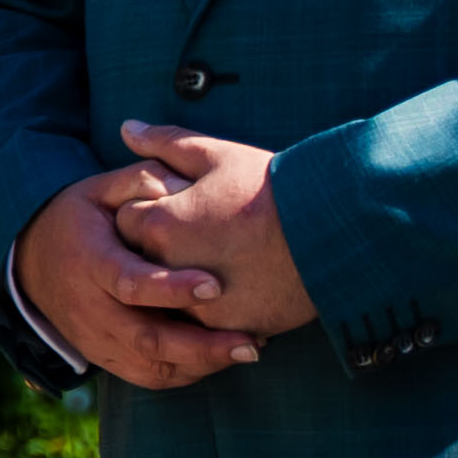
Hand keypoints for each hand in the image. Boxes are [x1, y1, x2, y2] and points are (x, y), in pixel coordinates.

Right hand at [19, 168, 262, 389]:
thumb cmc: (79, 220)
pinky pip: (148, 377)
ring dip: (201, 364)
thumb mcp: (99, 189)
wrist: (31, 263)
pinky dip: (186, 373)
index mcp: (90, 262)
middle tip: (249, 343)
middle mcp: (90, 308)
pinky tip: (220, 360)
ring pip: (150, 366)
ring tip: (247, 351)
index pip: (129, 283)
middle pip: (145, 338)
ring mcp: (95, 339)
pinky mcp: (104, 357)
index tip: (215, 284)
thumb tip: (182, 186)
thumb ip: (140, 181)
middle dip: (200, 345)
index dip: (170, 288)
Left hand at [110, 123, 319, 337]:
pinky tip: (239, 287)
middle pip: (141, 261)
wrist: (332, 232)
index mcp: (159, 224)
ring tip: (225, 260)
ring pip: (170, 297)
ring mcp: (194, 304)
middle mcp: (167, 270)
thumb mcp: (218, 155)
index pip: (126, 220)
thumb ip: (166, 143)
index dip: (153, 210)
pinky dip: (213, 307)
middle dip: (163, 248)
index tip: (184, 206)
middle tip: (206, 234)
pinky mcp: (223, 329)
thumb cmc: (274, 189)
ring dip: (184, 282)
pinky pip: (201, 323)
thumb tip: (127, 127)